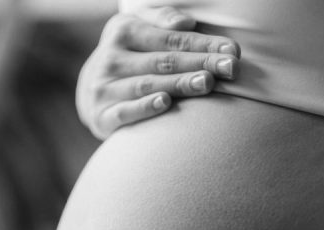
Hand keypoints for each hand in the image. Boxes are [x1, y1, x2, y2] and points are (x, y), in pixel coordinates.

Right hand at [77, 7, 240, 138]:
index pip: (171, 38)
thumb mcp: (139, 28)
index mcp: (123, 30)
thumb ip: (162, 19)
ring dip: (179, 84)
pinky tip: (166, 102)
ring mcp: (104, 87)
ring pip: (148, 84)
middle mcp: (111, 58)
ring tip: (207, 83)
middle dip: (199, 63)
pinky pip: (125, 111)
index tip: (232, 51)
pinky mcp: (101, 115)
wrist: (91, 90)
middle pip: (163, 61)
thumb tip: (185, 23)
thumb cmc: (130, 55)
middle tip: (230, 69)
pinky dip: (145, 107)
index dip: (203, 44)